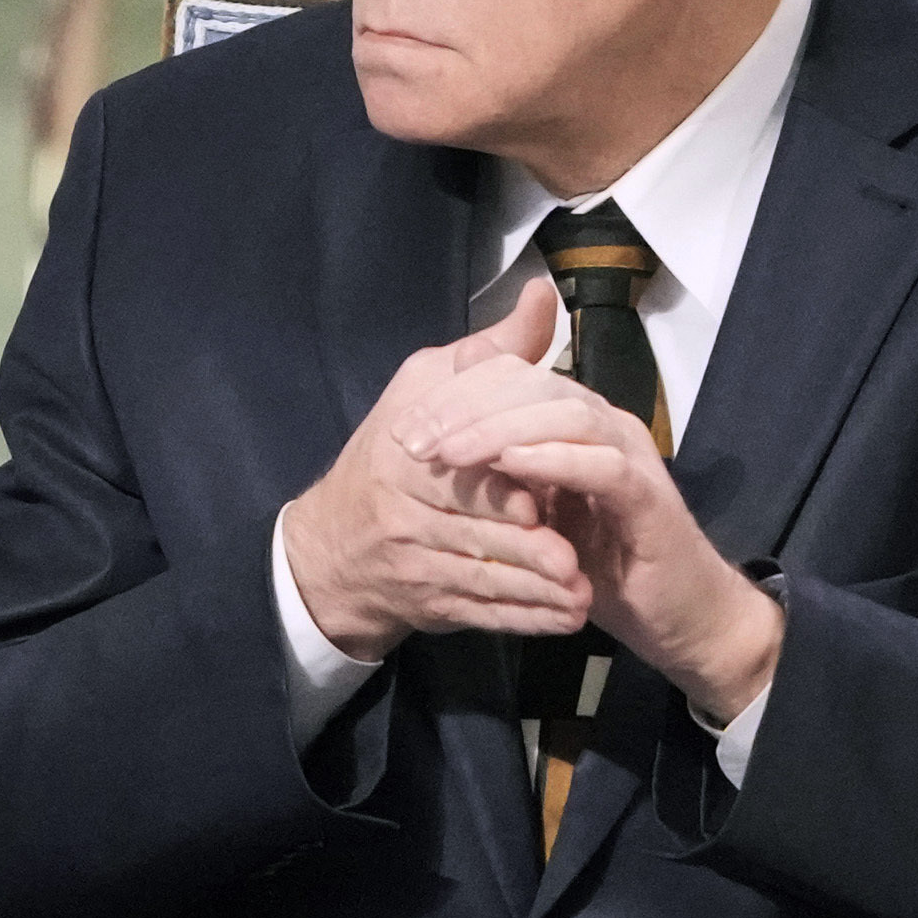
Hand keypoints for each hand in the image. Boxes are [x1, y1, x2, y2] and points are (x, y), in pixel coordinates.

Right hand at [275, 287, 599, 659]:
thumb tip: (544, 297)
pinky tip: (561, 619)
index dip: (505, 491)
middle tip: (576, 561)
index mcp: (406, 453)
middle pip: (476, 533)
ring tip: (582, 596)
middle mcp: (403, 512)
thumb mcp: (430, 382)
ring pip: (482, 581)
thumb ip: (495, 350)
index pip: (463, 474)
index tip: (544, 499)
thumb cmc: (394, 453)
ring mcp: (415, 564)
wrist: (335, 544)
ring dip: (534, 593)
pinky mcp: (429, 604)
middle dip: (529, 551)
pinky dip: (523, 620)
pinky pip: (480, 614)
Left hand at [407, 345, 785, 727]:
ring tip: (450, 451)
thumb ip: (499, 473)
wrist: (676, 615)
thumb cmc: (601, 563)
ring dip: (502, 428)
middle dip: (468, 406)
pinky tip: (510, 467)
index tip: (404, 428)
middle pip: (534, 384)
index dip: (456, 393)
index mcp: (572, 423)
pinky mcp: (650, 499)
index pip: (513, 377)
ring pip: (567, 413)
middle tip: (415, 439)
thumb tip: (438, 448)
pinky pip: (604, 465)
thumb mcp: (535, 513)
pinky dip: (556, 459)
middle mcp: (603, 426)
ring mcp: (631, 456)